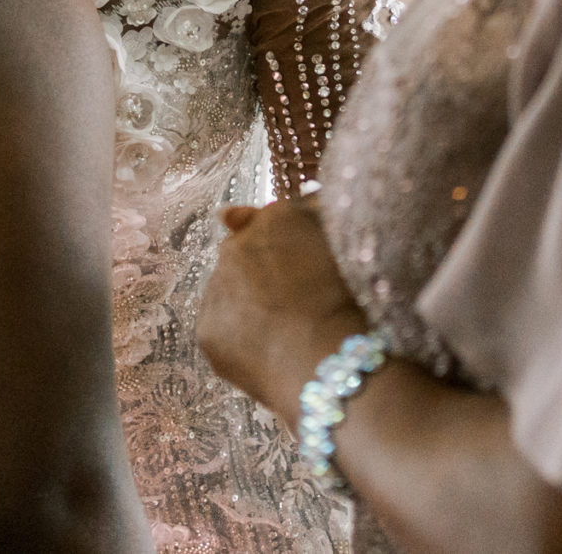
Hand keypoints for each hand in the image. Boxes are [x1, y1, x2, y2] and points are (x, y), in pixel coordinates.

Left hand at [198, 198, 369, 417]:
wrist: (332, 362)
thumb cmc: (354, 303)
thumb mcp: (344, 246)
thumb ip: (318, 212)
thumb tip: (299, 198)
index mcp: (276, 218)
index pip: (272, 222)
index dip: (287, 247)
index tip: (301, 269)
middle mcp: (237, 245)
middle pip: (245, 254)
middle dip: (262, 273)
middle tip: (296, 304)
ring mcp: (216, 287)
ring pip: (229, 292)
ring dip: (247, 304)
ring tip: (285, 332)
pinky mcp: (207, 330)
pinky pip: (221, 329)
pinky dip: (239, 339)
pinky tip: (269, 352)